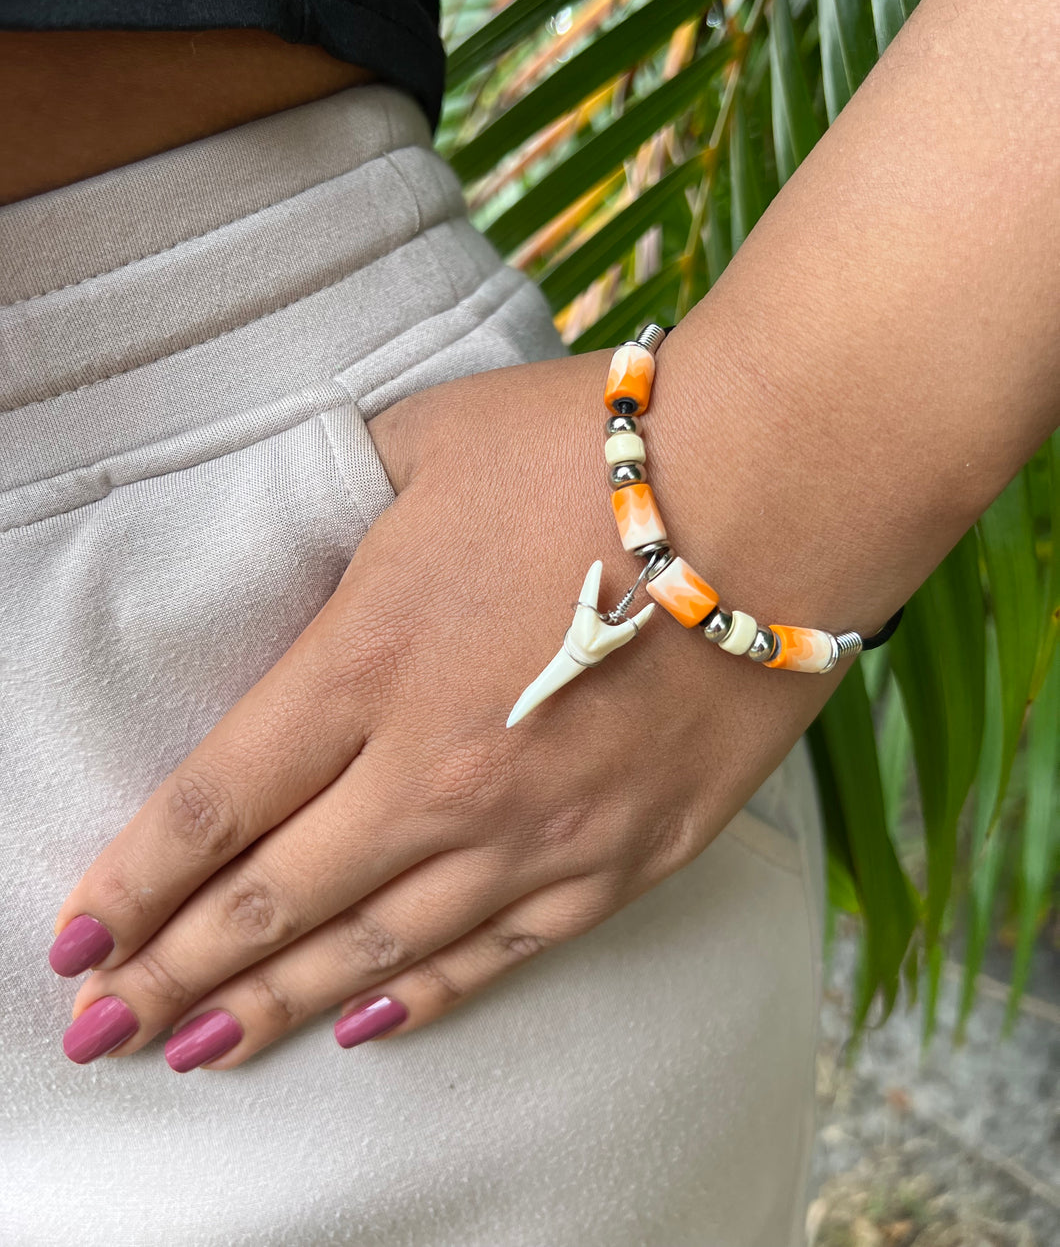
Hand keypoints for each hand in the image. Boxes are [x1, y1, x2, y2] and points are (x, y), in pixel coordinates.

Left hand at [51, 346, 839, 1069]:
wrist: (779, 490)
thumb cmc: (598, 452)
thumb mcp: (428, 444)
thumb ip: (338, 497)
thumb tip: (296, 524)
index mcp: (371, 661)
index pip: (219, 801)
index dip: (137, 880)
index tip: (76, 937)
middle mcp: (438, 770)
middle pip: (277, 900)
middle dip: (174, 971)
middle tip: (100, 1028)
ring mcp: (536, 829)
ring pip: (377, 948)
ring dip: (276, 1005)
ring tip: (200, 1052)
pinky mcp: (624, 854)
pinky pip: (503, 950)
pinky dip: (428, 994)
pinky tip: (370, 1024)